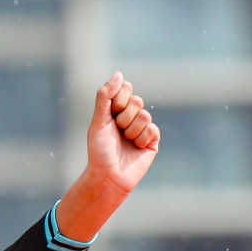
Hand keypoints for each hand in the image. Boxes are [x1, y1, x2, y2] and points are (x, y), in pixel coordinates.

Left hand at [87, 71, 158, 194]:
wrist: (108, 176)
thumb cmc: (99, 150)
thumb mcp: (98, 121)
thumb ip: (105, 97)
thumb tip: (118, 74)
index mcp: (116, 109)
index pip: (125, 87)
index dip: (119, 98)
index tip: (111, 112)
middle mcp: (130, 116)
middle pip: (136, 100)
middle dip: (124, 117)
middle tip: (117, 131)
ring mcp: (142, 128)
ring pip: (145, 115)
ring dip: (131, 130)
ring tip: (125, 142)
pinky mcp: (153, 140)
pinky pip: (152, 129)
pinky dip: (141, 138)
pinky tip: (136, 148)